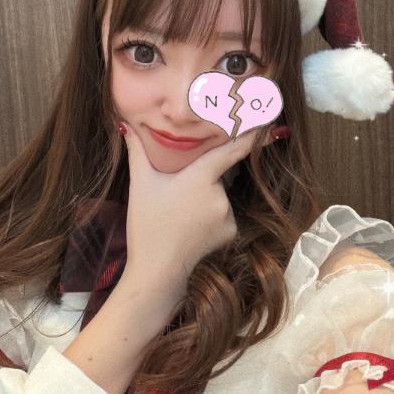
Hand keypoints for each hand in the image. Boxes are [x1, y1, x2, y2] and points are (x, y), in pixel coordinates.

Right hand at [120, 121, 271, 305]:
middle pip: (216, 175)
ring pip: (219, 195)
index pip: (232, 149)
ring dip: (205, 198)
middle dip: (202, 178)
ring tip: (179, 215)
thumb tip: (125, 125)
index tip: (268, 122)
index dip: (251, 134)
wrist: (157, 271)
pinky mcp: (230, 232)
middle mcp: (220, 194)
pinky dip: (211, 216)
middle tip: (177, 195)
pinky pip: (223, 214)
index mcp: (200, 177)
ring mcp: (227, 215)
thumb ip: (137, 152)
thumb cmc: (146, 224)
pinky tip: (191, 227)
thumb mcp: (140, 185)